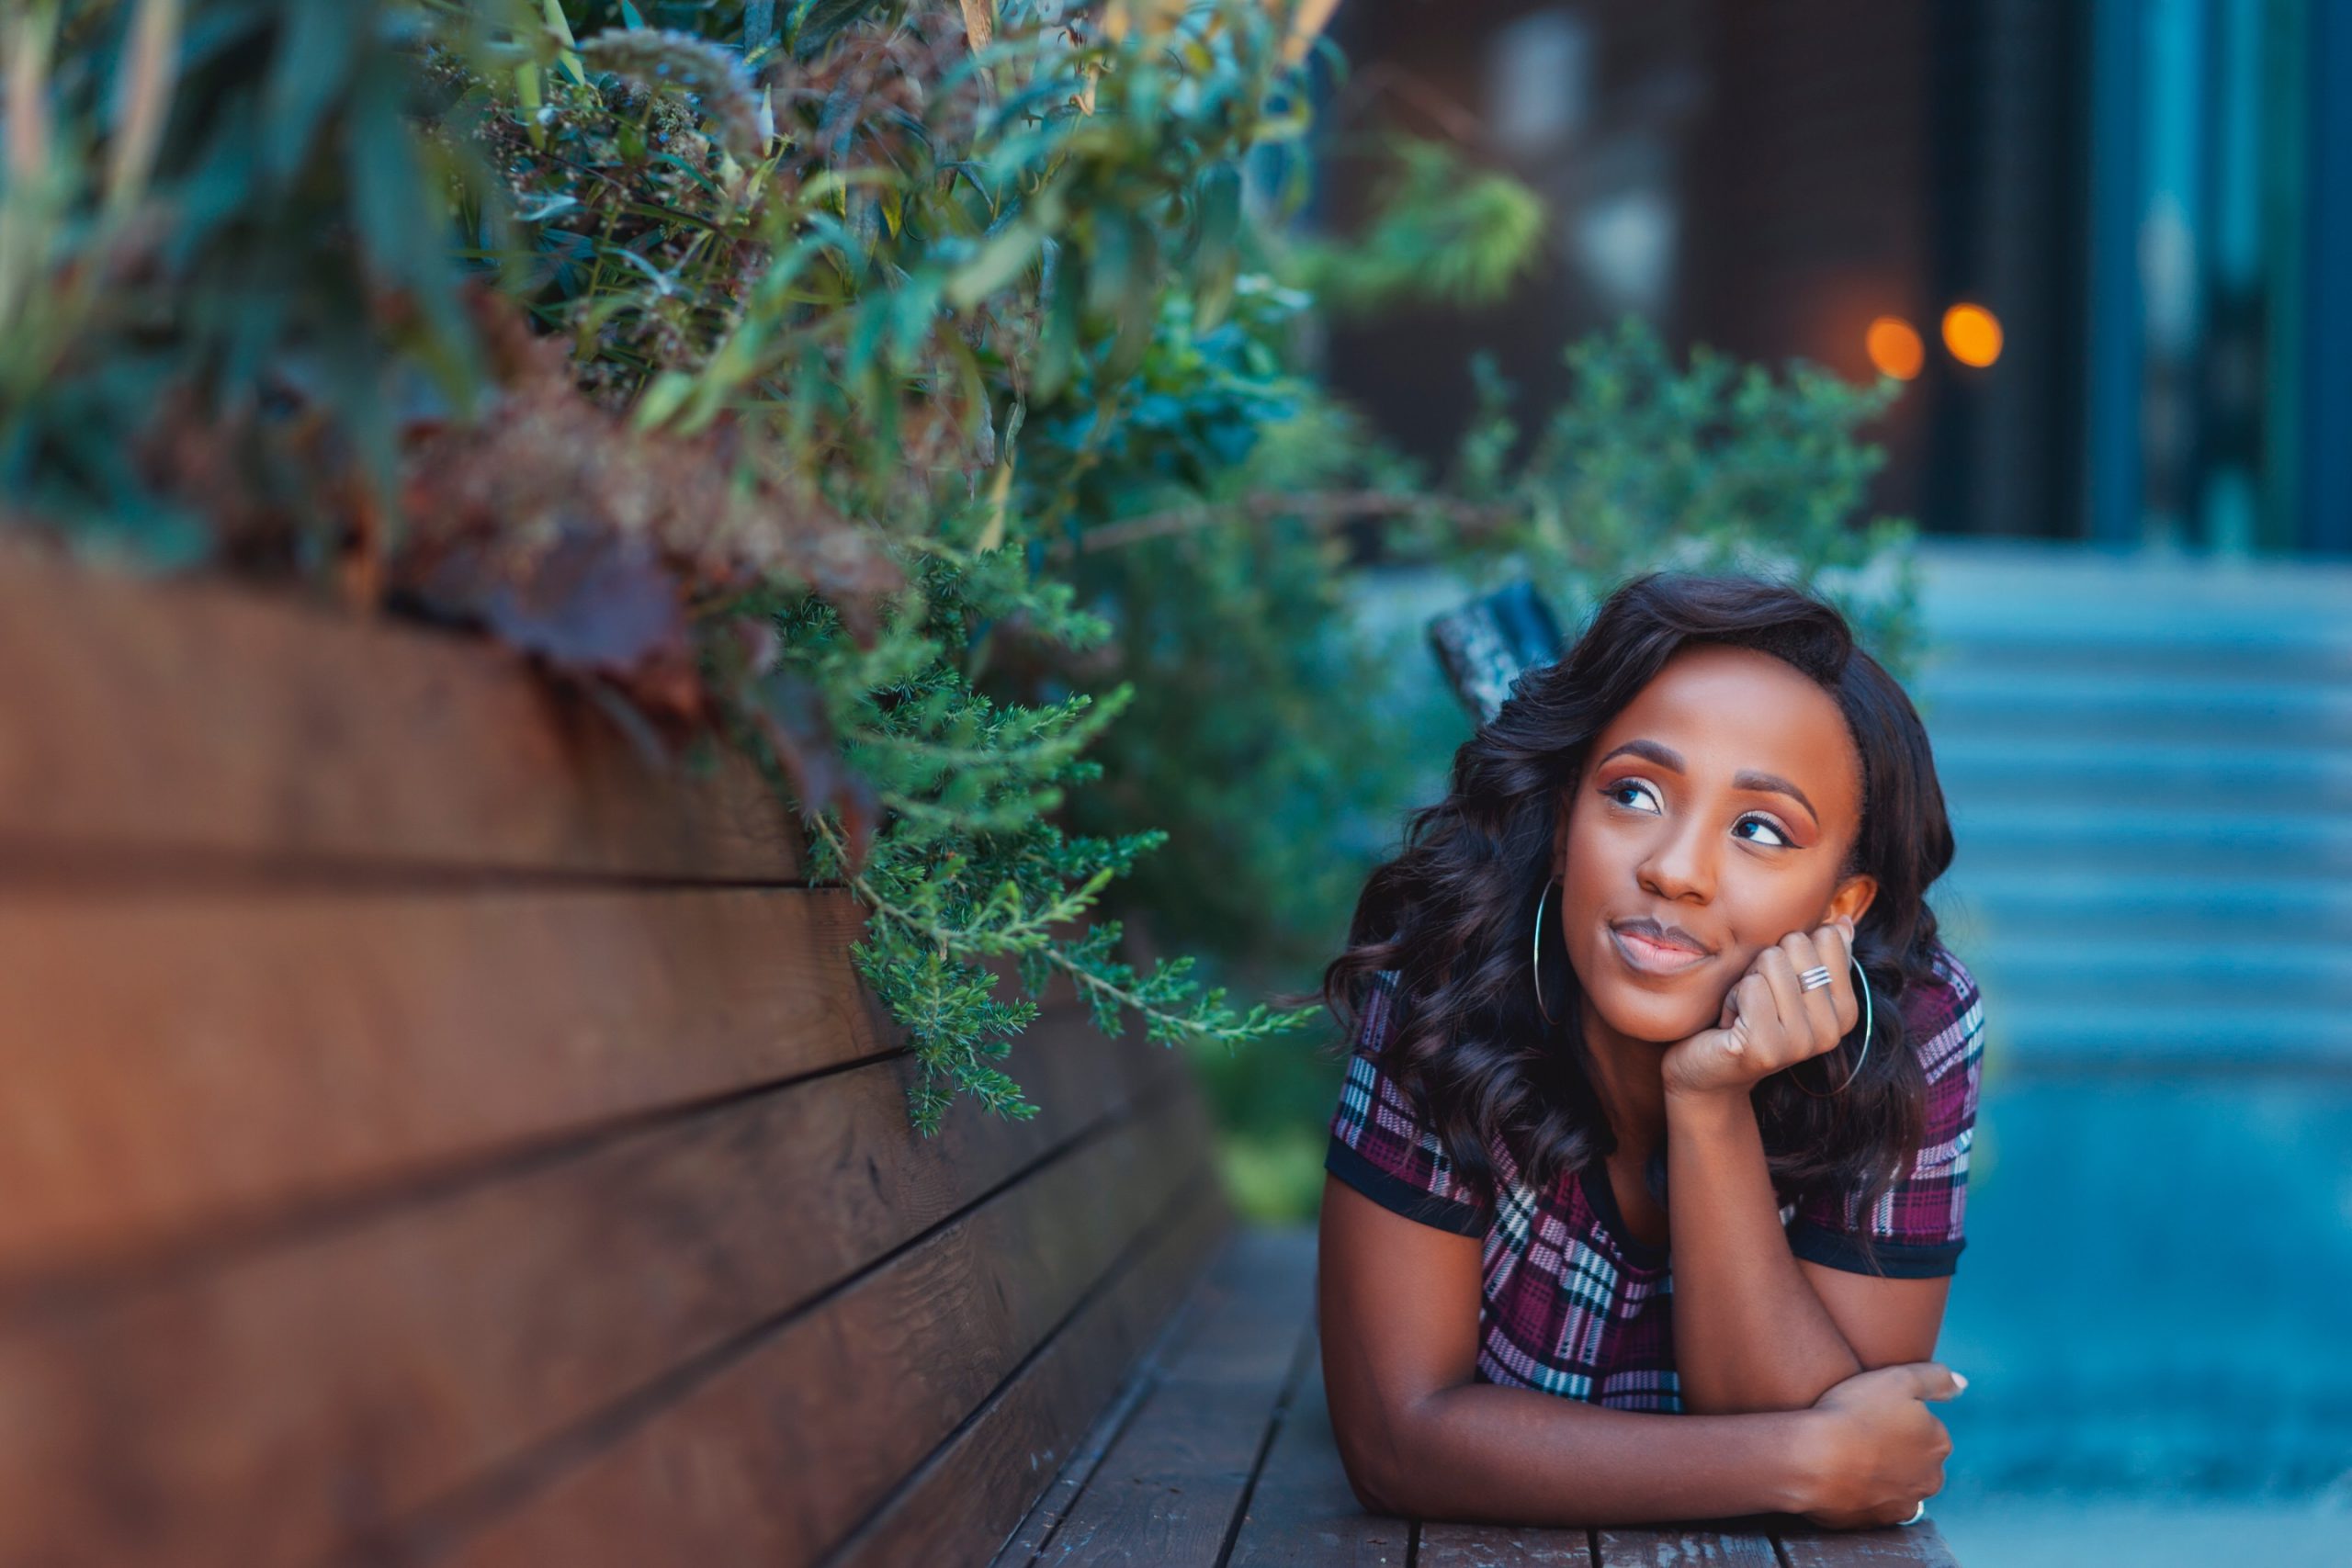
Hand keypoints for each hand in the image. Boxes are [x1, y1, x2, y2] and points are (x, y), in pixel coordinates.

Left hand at [1660, 916, 1859, 1101]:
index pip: (1827, 937)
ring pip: (1770, 961)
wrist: (1709, 1073)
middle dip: (1764, 964)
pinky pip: (1749, 986)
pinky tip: (1731, 1025)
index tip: (1779, 984)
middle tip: (1756, 1000)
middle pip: (1795, 945)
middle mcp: (1831, 1030)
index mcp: (1846, 1010)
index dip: (1790, 950)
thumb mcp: (1788, 985)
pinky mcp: (1766, 1048)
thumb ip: (1818, 955)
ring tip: (1743, 1013)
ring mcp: (1801, 1043)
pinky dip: (1731, 998)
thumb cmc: (1747, 1018)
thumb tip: (1843, 922)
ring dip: (1745, 982)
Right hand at [1794, 1361, 1962, 1528]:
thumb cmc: (1854, 1413)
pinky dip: (1862, 1491)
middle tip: (1858, 1431)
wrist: (1812, 1460)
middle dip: (1894, 1448)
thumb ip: (1936, 1378)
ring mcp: (1904, 1504)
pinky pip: (1873, 1503)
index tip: (1870, 1410)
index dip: (1895, 1415)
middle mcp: (1930, 1479)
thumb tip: (1962, 1384)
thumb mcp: (1898, 1378)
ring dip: (1880, 1472)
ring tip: (1847, 1454)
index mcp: (1939, 1443)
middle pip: (1913, 1458)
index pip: (1924, 1425)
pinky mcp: (1877, 1522)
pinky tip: (1840, 1475)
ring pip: (1895, 1483)